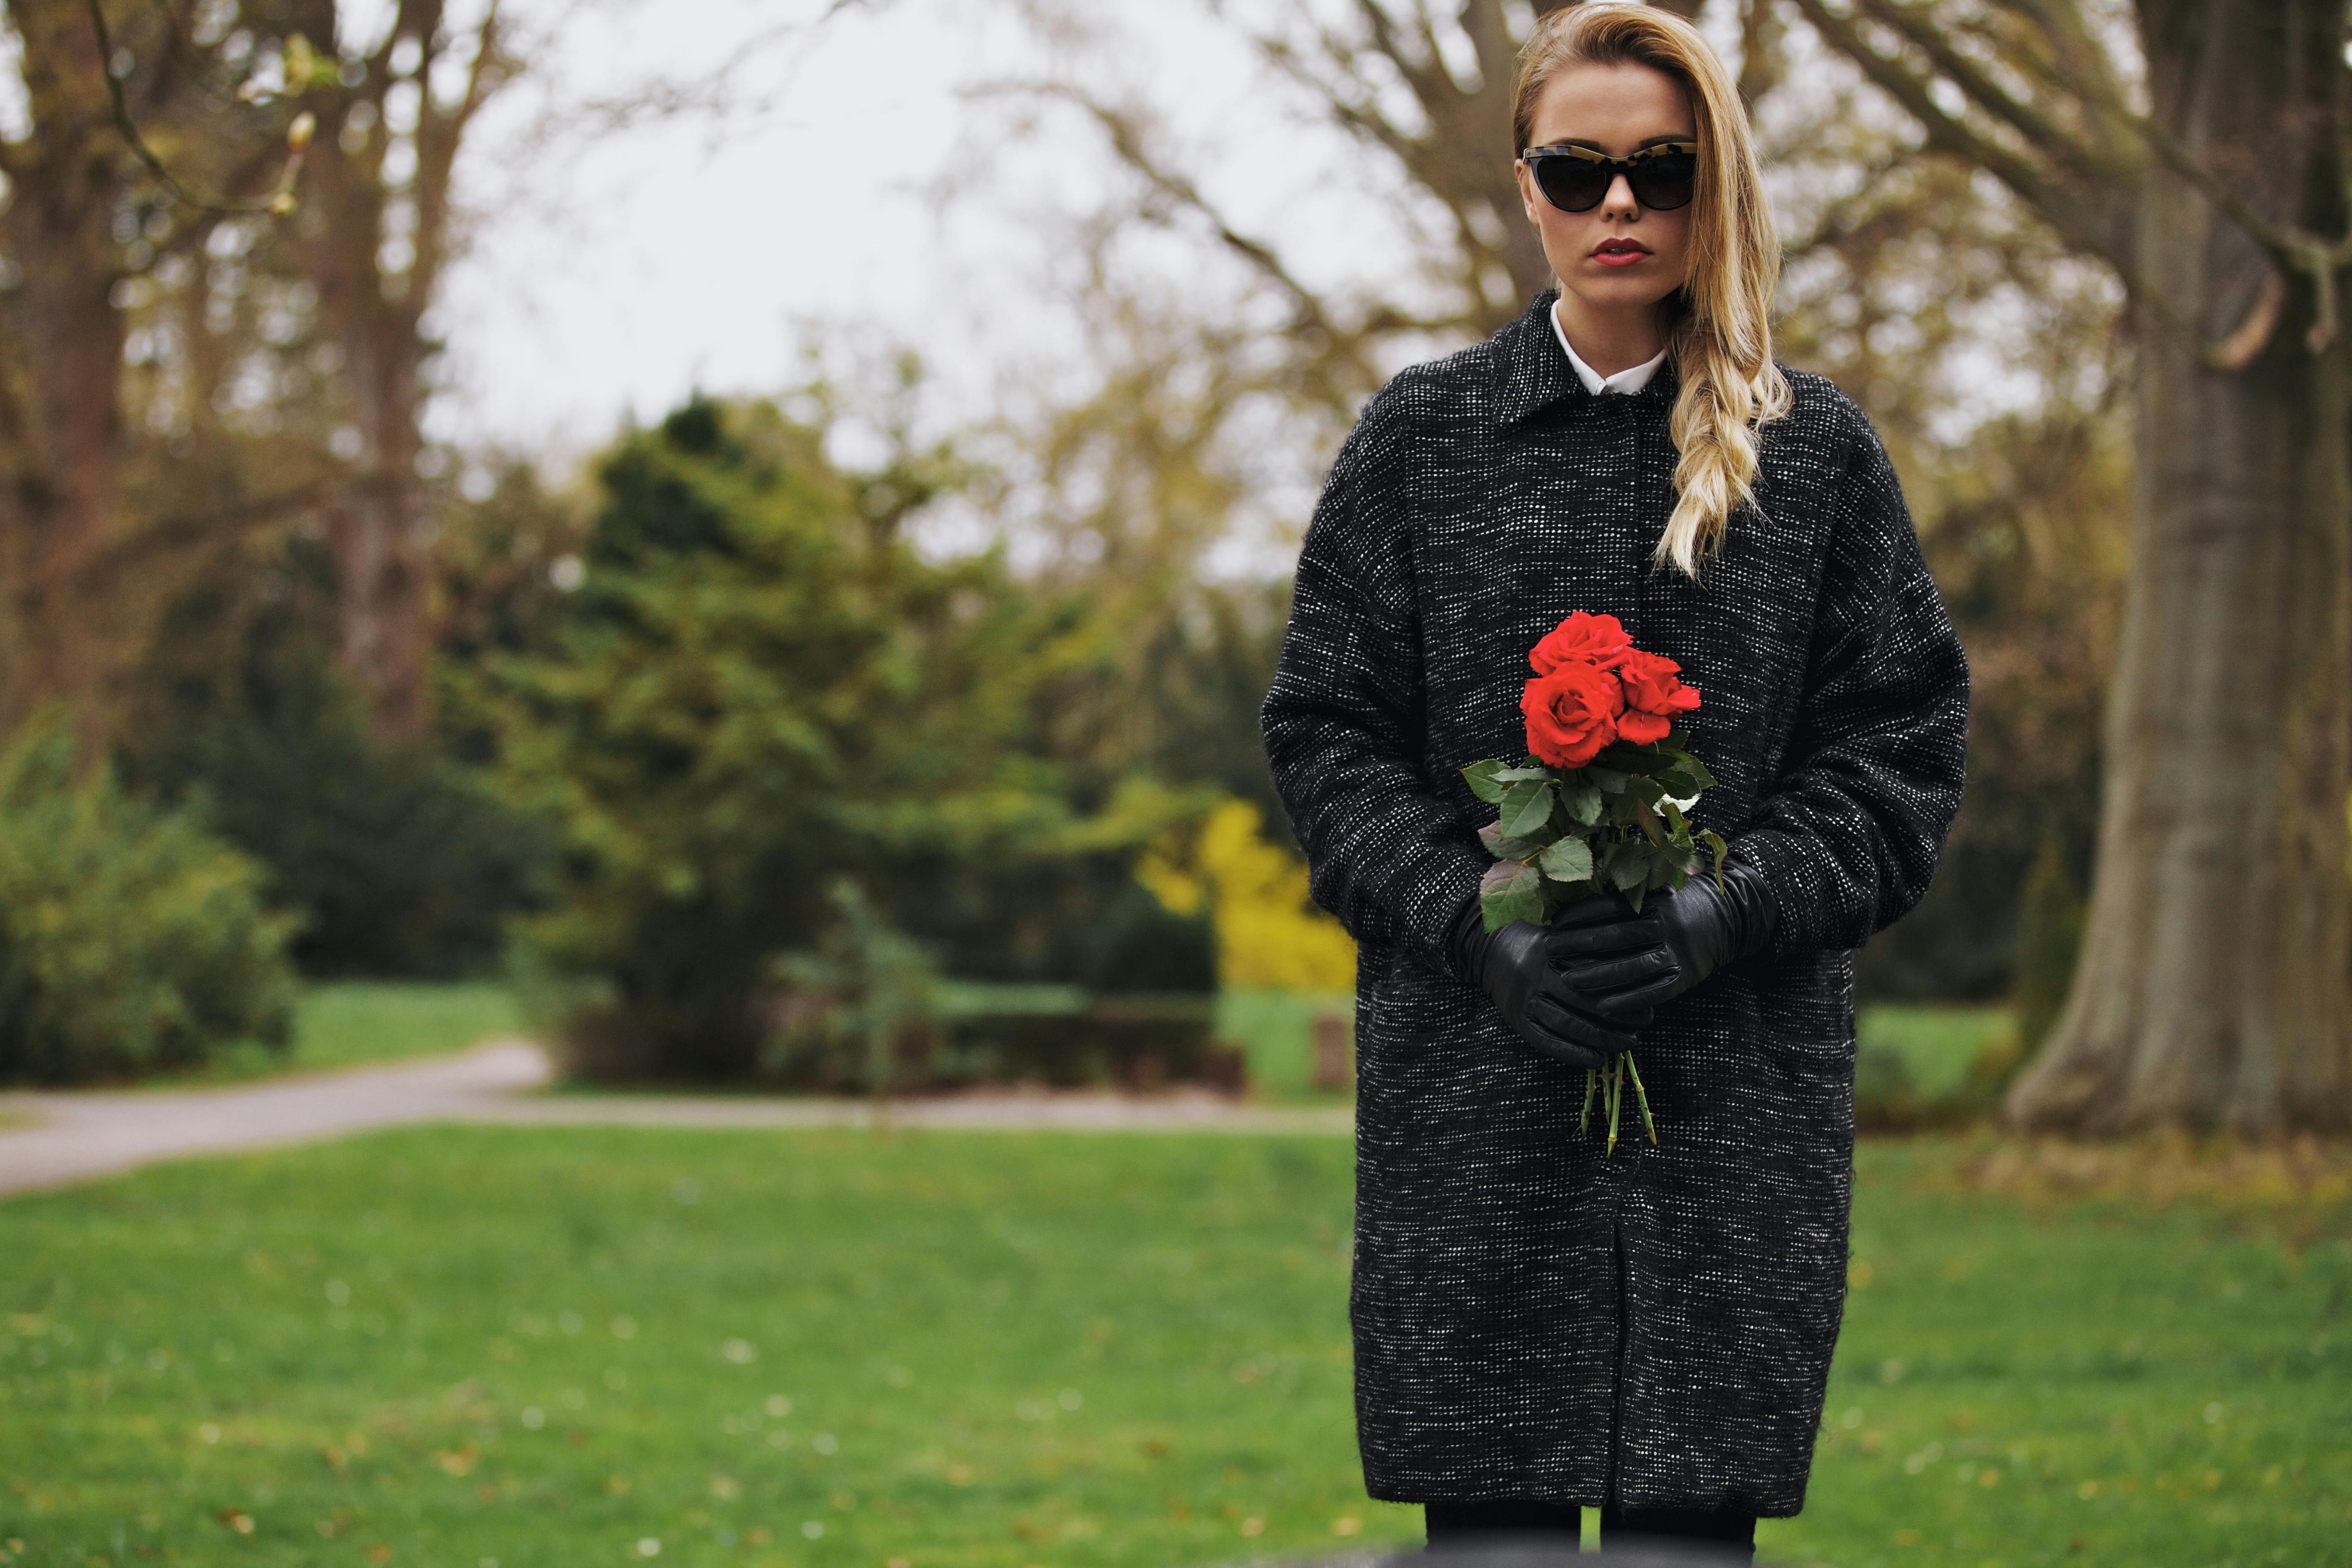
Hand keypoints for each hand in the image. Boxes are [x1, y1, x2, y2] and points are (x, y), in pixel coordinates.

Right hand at [1448, 896, 1650, 1070]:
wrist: (1490, 950)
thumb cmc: (1538, 941)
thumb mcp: (1563, 934)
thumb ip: (1590, 945)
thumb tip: (1634, 960)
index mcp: (1553, 952)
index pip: (1593, 973)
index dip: (1622, 990)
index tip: (1647, 1001)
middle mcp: (1538, 975)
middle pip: (1584, 1001)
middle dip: (1617, 1017)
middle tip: (1642, 1026)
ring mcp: (1526, 999)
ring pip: (1567, 1023)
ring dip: (1600, 1038)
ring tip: (1626, 1044)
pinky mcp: (1518, 1020)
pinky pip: (1546, 1042)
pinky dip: (1572, 1054)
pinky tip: (1596, 1060)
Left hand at [1549, 858, 1779, 1014]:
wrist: (1721, 921)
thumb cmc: (1671, 908)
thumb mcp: (1652, 893)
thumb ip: (1622, 895)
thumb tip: (1574, 896)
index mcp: (1651, 902)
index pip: (1609, 908)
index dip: (1579, 916)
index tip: (1553, 924)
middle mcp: (1663, 925)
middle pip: (1615, 937)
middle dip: (1579, 945)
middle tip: (1549, 951)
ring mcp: (1674, 952)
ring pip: (1631, 967)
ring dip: (1598, 975)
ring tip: (1567, 981)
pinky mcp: (1682, 978)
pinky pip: (1653, 992)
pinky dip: (1628, 1001)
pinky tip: (1603, 1008)